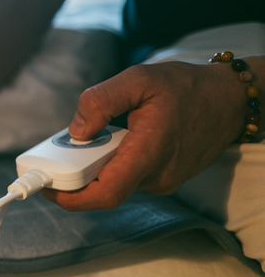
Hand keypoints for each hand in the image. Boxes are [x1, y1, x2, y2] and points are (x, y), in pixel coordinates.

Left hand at [42, 61, 248, 210]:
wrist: (229, 100)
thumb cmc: (185, 87)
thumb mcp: (138, 79)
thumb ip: (101, 101)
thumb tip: (76, 131)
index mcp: (150, 152)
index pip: (107, 193)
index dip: (71, 198)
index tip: (47, 188)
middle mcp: (156, 175)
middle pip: (103, 188)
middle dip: (75, 173)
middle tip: (57, 150)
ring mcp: (161, 181)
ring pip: (114, 182)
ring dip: (93, 166)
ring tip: (87, 137)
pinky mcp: (162, 178)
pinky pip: (126, 177)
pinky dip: (109, 163)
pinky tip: (108, 140)